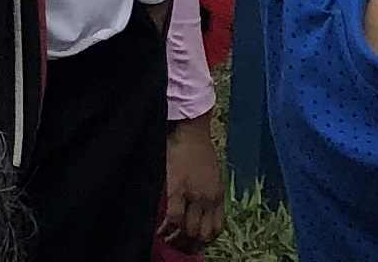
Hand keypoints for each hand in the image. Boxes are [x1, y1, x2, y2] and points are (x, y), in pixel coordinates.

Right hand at [159, 115, 228, 250]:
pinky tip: (160, 229)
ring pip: (189, 230)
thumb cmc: (199, 149)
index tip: (195, 245)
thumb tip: (200, 214)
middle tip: (178, 246)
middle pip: (203, 234)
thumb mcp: (212, 175)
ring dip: (177, 239)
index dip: (206, 242)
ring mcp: (194, 195)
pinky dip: (167, 228)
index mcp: (218, 195)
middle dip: (190, 245)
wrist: (190, 131)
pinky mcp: (177, 189)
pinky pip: (174, 218)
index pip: (217, 229)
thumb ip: (209, 195)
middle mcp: (209, 199)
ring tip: (167, 239)